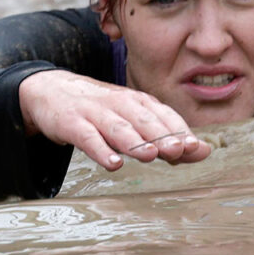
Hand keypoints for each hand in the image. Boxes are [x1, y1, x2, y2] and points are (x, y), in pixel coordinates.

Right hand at [18, 70, 210, 170]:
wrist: (49, 91)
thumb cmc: (99, 110)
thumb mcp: (132, 119)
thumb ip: (166, 137)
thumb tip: (203, 151)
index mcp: (137, 102)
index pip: (163, 115)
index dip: (179, 130)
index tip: (194, 147)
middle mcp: (118, 104)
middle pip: (143, 120)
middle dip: (162, 135)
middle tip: (179, 150)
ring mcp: (94, 113)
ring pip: (118, 127)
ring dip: (135, 141)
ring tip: (150, 155)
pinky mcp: (71, 123)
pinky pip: (87, 137)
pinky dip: (100, 150)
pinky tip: (113, 163)